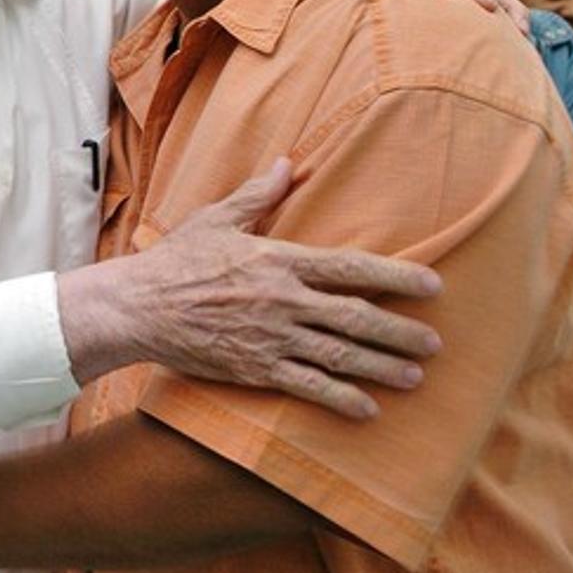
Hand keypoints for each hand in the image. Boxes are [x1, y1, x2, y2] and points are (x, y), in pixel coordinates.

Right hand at [65, 159, 442, 418]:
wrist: (137, 307)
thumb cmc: (175, 260)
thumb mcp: (216, 219)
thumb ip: (256, 194)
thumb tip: (287, 163)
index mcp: (277, 259)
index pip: (350, 268)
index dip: (396, 277)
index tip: (432, 286)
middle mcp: (282, 300)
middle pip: (356, 317)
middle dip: (400, 332)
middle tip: (435, 343)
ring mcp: (270, 337)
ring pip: (339, 356)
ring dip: (382, 368)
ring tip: (415, 378)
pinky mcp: (254, 368)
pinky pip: (306, 387)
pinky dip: (340, 399)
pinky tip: (367, 409)